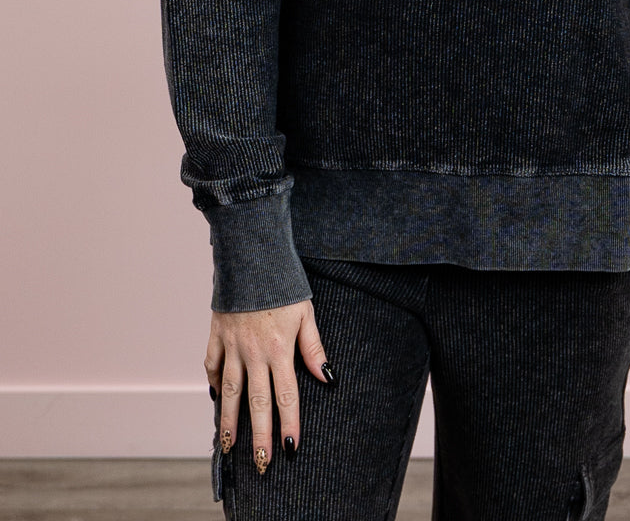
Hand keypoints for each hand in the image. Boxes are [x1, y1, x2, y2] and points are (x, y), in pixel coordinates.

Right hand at [205, 300, 329, 472]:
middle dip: (259, 435)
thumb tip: (327, 377)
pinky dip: (212, 382)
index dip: (289, 424)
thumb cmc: (283, 284)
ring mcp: (232, 345)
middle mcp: (254, 352)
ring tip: (229, 444)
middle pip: (257, 402)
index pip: (286, 395)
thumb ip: (313, 348)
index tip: (291, 449)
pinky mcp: (217, 334)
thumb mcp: (306, 313)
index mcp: (280, 348)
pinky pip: (212, 364)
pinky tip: (214, 398)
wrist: (252, 256)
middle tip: (261, 463)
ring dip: (229, 420)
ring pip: (228, 391)